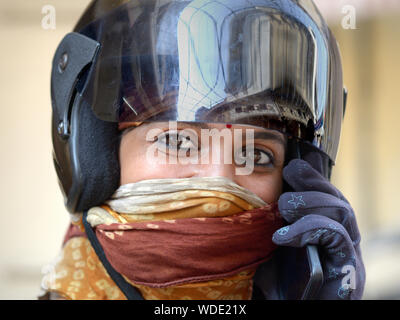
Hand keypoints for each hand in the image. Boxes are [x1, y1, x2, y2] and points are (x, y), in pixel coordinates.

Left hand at [271, 157, 365, 299]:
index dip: (311, 176)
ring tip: (283, 208)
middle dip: (312, 181)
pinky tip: (283, 237)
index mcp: (324, 231)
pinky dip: (309, 229)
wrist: (287, 308)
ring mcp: (347, 255)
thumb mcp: (266, 248)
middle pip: (337, 198)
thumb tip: (246, 197)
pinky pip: (336, 236)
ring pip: (341, 211)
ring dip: (309, 202)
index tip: (290, 166)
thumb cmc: (276, 285)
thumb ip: (265, 224)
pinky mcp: (348, 271)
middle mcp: (341, 240)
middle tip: (289, 174)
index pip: (326, 195)